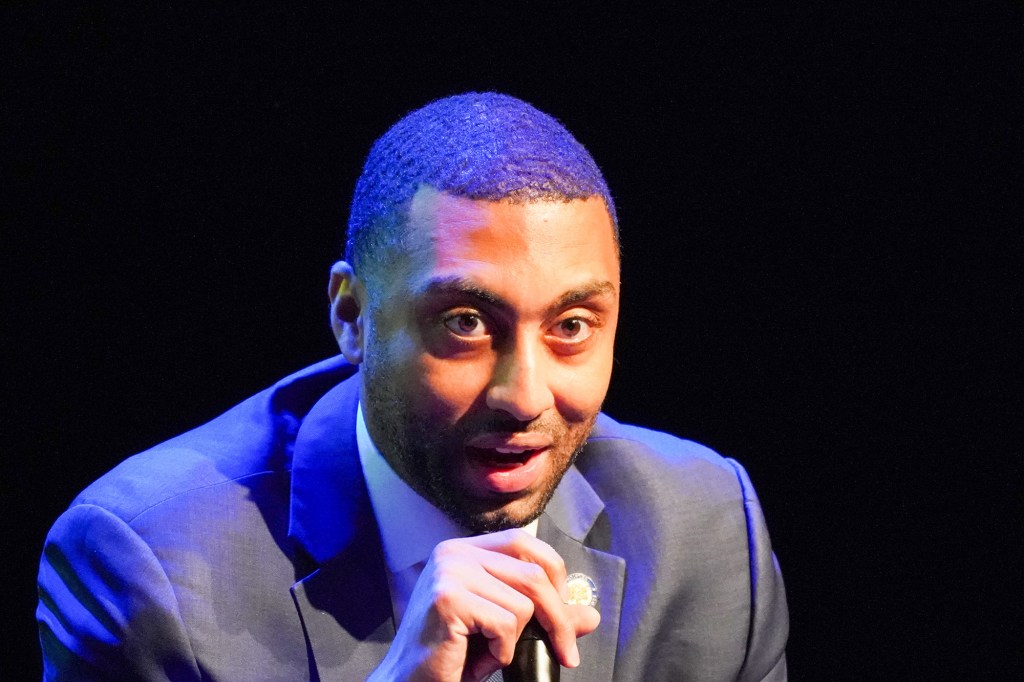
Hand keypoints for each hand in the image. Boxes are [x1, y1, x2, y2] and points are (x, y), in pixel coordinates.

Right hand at [369, 529, 600, 681]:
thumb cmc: (453, 657)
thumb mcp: (505, 630)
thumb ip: (544, 617)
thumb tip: (592, 616)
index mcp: (465, 550)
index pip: (525, 543)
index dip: (554, 575)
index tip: (564, 616)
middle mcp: (454, 552)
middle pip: (534, 573)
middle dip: (557, 618)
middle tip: (565, 653)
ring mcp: (449, 572)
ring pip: (523, 603)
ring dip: (514, 641)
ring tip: (486, 652)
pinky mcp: (448, 598)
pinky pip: (505, 624)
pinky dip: (500, 652)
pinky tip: (473, 658)